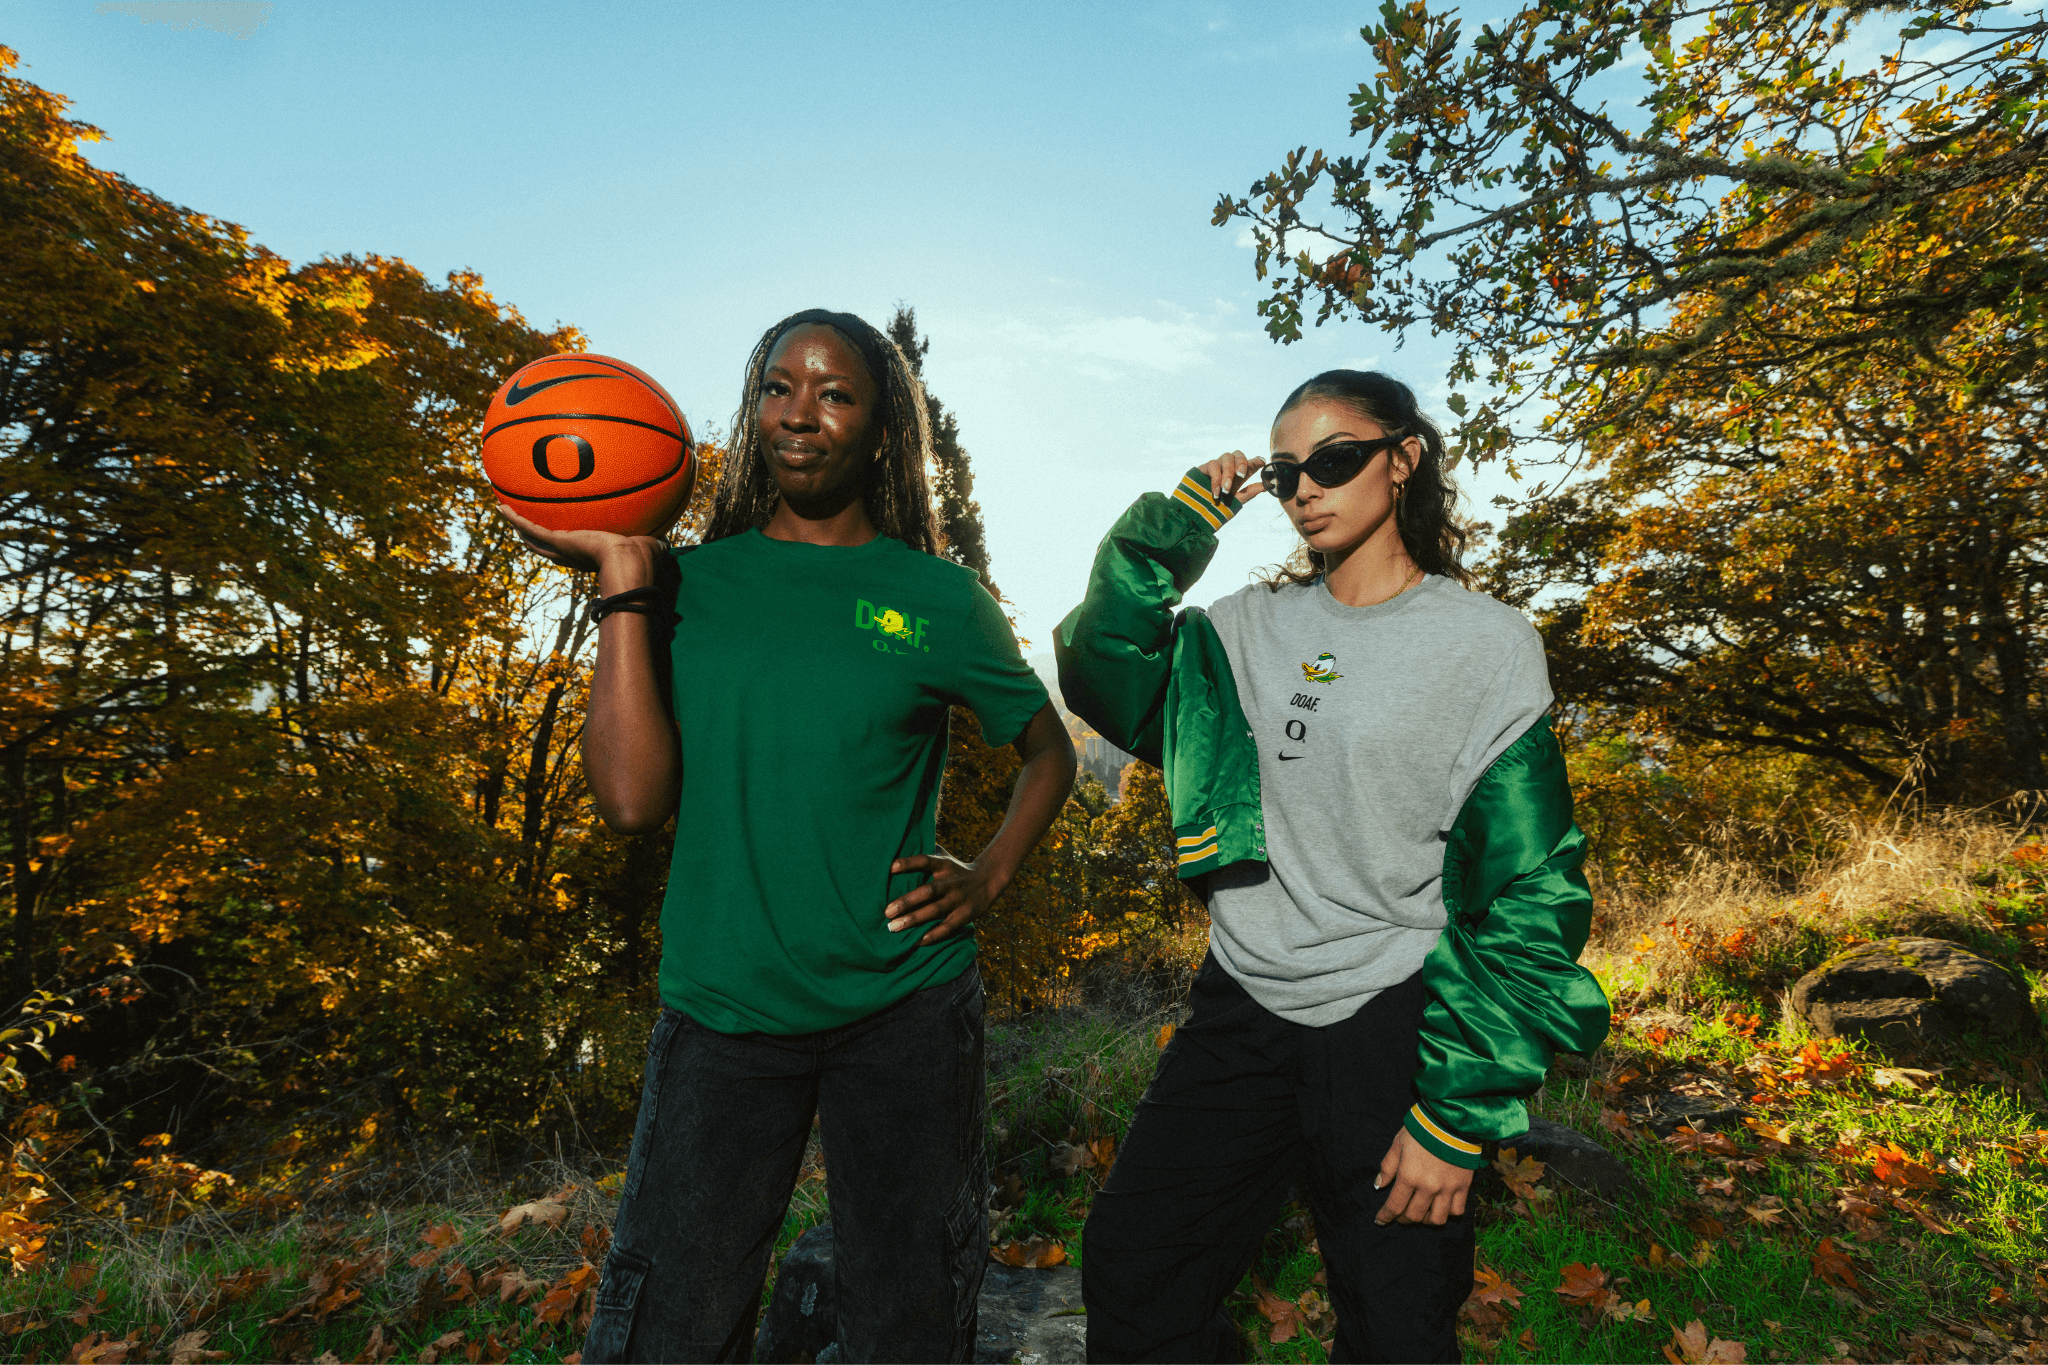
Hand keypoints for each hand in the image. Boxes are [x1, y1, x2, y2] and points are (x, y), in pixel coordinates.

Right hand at [495, 503, 664, 593]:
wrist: (630, 564)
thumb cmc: (644, 558)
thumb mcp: (650, 543)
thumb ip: (656, 540)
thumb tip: (670, 538)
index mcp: (591, 555)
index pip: (573, 550)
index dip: (564, 543)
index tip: (560, 536)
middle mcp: (573, 555)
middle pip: (546, 546)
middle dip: (534, 535)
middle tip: (522, 522)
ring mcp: (563, 549)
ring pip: (533, 537)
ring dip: (518, 524)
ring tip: (504, 510)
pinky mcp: (557, 541)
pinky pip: (530, 527)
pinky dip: (515, 517)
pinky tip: (501, 505)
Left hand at [884, 852, 1003, 945]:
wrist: (989, 880)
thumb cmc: (956, 870)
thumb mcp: (945, 858)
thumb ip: (926, 853)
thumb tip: (901, 844)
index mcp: (944, 865)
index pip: (925, 861)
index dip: (908, 863)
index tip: (890, 868)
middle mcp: (951, 881)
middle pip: (928, 891)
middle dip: (906, 902)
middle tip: (886, 911)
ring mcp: (959, 899)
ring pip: (935, 910)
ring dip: (914, 920)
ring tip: (893, 928)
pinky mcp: (966, 914)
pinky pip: (948, 927)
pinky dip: (934, 934)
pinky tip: (917, 941)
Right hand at [1196, 450, 1266, 506]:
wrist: (1197, 516)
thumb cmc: (1218, 509)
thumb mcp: (1237, 501)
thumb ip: (1250, 492)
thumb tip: (1267, 485)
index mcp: (1239, 476)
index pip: (1250, 463)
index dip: (1256, 460)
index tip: (1262, 462)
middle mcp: (1229, 469)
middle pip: (1238, 454)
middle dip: (1242, 463)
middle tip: (1241, 475)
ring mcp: (1217, 467)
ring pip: (1227, 457)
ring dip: (1228, 473)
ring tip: (1225, 490)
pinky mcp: (1204, 468)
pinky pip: (1213, 465)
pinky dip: (1216, 479)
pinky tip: (1215, 492)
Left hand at [1372, 1126, 1473, 1225]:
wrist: (1450, 1121)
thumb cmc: (1420, 1131)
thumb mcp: (1397, 1145)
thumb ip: (1387, 1167)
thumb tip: (1378, 1185)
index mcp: (1409, 1176)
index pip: (1394, 1206)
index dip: (1385, 1217)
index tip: (1380, 1221)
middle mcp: (1428, 1187)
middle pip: (1414, 1216)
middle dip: (1403, 1219)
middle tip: (1399, 1216)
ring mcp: (1447, 1189)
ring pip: (1436, 1219)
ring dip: (1425, 1220)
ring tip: (1421, 1213)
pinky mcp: (1463, 1186)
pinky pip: (1457, 1210)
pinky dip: (1448, 1214)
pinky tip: (1441, 1207)